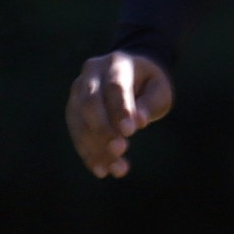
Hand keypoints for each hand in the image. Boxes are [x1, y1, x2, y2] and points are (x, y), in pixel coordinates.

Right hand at [65, 51, 174, 178]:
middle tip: (120, 150)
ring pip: (79, 120)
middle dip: (103, 129)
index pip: (115, 86)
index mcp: (116, 63)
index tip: (131, 132)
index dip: (120, 109)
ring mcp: (78, 90)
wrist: (131, 74)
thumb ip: (150, 103)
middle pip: (90, 103)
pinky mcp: (73, 108)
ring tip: (116, 169)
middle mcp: (91, 73)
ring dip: (95, 147)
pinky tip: (101, 170)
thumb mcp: (160, 89)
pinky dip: (88, 152)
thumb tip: (138, 121)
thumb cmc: (149, 83)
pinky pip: (76, 131)